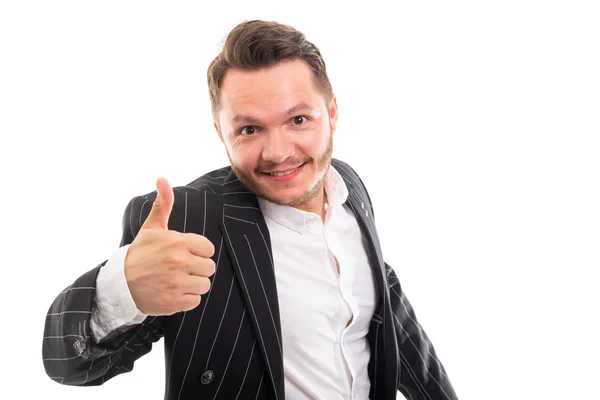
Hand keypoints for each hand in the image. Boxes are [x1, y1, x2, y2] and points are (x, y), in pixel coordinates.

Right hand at [124, 177, 215, 315]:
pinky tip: (172, 291)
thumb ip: (163, 204)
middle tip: (181, 268)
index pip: (209, 249)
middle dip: (198, 268)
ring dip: (193, 284)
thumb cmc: (140, 253)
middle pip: (209, 268)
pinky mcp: (174, 302)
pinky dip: (186, 299)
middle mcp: (179, 262)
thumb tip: (162, 179)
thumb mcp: (152, 227)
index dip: (199, 252)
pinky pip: (195, 300)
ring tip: (177, 280)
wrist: (119, 283)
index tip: (185, 253)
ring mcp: (177, 283)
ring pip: (204, 285)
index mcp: (177, 242)